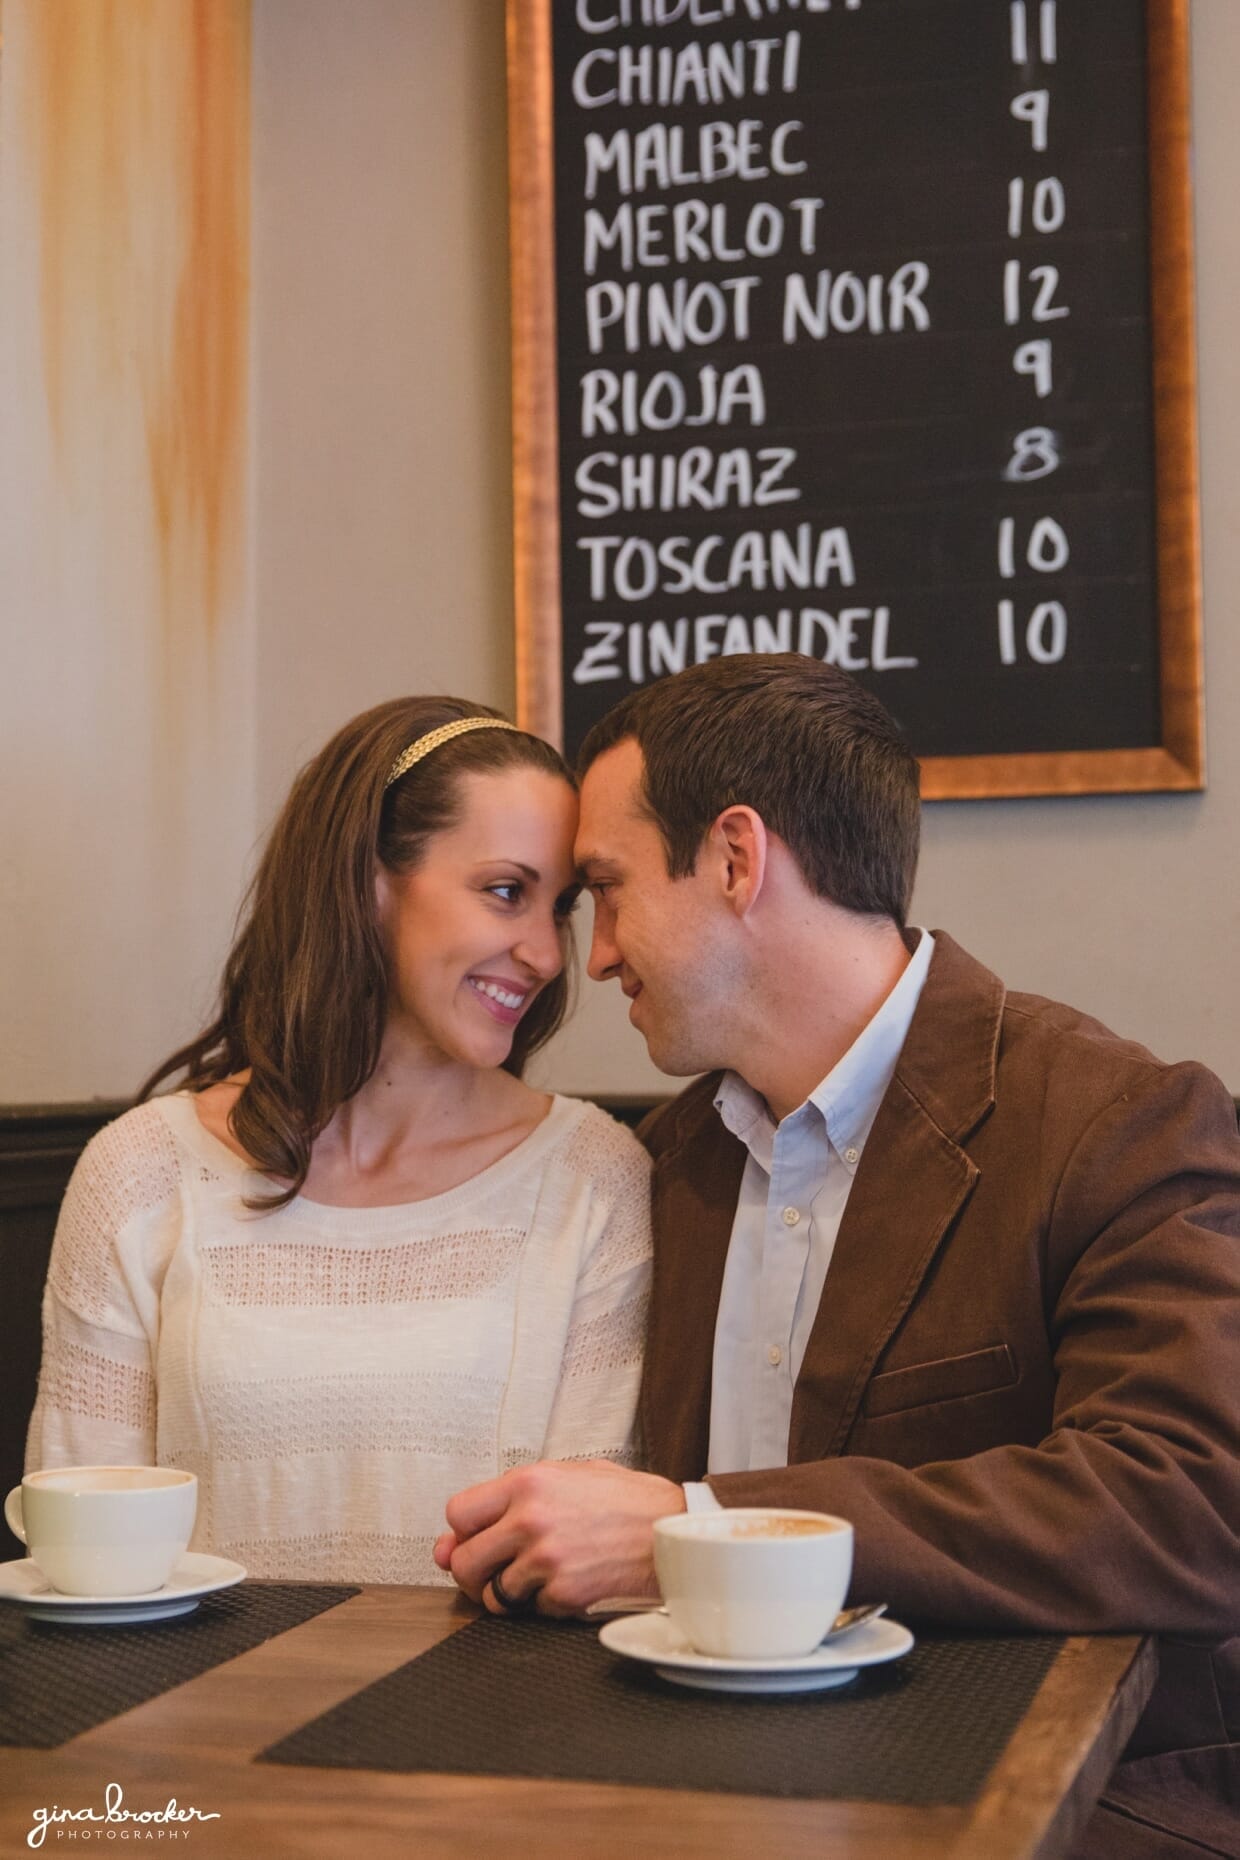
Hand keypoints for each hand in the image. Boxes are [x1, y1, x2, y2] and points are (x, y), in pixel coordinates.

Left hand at [434, 1459, 685, 1616]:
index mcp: (529, 1482)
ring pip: (493, 1595)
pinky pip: (532, 1611)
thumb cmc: (629, 1503)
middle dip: (474, 1574)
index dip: (464, 1533)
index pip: (458, 1512)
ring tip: (540, 1580)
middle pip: (464, 1561)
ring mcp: (546, 1560)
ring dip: (510, 1595)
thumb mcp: (573, 1477)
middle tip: (494, 1575)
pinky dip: (545, 1606)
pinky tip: (570, 1587)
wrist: (677, 1530)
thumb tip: (457, 1539)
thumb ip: (515, 1500)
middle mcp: (531, 1519)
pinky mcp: (564, 1594)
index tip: (478, 1541)